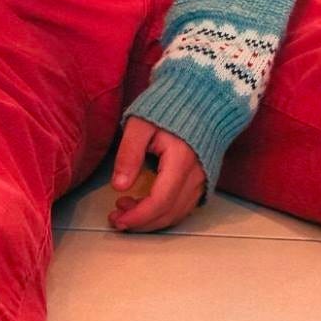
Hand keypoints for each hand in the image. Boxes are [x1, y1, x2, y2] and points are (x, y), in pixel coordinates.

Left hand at [107, 118, 204, 232]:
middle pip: (169, 213)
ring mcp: (203, 179)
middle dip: (141, 222)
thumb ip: (129, 153)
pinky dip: (164, 213)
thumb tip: (118, 187)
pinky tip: (147, 205)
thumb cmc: (169, 107)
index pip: (160, 201)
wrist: (202, 97)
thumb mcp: (141, 123)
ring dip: (151, 220)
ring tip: (126, 209)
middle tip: (116, 217)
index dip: (138, 216)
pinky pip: (185, 207)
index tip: (117, 218)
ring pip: (178, 214)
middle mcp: (196, 175)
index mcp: (181, 161)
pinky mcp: (204, 180)